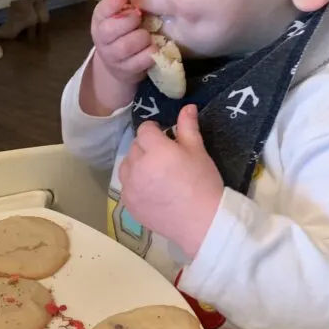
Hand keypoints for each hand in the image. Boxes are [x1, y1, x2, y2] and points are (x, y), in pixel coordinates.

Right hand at [80, 0, 155, 115]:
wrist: (119, 64)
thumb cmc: (122, 30)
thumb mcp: (118, 10)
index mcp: (100, 19)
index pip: (101, 10)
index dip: (112, 3)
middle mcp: (102, 38)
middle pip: (111, 30)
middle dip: (130, 21)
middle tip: (140, 17)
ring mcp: (113, 57)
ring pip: (127, 46)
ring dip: (142, 38)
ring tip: (148, 34)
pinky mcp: (127, 70)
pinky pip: (141, 61)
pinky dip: (150, 54)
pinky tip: (153, 48)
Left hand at [119, 105, 223, 259]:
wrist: (203, 222)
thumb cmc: (203, 183)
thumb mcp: (198, 151)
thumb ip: (188, 127)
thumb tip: (187, 107)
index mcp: (156, 150)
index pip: (145, 129)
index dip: (156, 131)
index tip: (166, 138)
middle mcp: (138, 166)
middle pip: (135, 147)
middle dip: (147, 147)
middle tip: (165, 158)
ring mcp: (130, 186)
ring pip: (126, 165)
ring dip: (137, 164)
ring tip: (155, 173)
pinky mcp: (128, 203)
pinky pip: (126, 185)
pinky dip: (134, 183)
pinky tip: (151, 190)